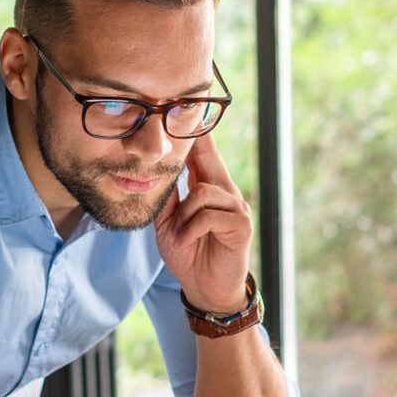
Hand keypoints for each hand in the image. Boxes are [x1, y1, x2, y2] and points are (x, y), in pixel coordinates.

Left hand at [155, 134, 251, 314]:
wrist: (205, 289)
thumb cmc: (189, 254)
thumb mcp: (169, 224)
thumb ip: (167, 199)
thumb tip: (156, 173)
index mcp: (209, 190)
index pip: (203, 155)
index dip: (197, 135)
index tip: (189, 107)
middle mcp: (226, 193)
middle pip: (209, 159)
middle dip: (198, 142)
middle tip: (183, 122)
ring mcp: (236, 208)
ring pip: (203, 191)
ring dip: (183, 215)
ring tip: (179, 234)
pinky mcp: (240, 225)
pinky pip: (208, 215)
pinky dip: (191, 228)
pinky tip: (186, 240)